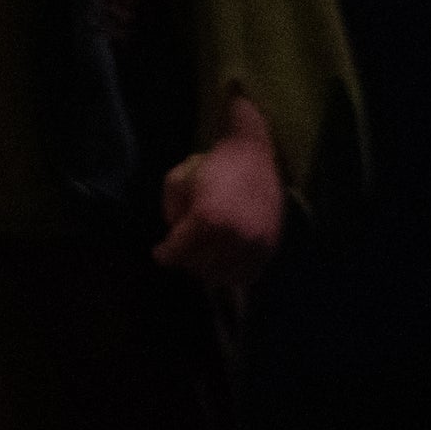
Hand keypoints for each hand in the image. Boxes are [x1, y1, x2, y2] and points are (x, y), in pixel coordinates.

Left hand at [156, 92, 282, 293]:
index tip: (160, 253)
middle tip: (183, 248)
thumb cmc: (210, 165)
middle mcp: (233, 237)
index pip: (177, 254)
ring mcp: (255, 244)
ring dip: (208, 267)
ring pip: (222, 275)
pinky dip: (232, 272)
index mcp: (207, 220)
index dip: (164, 254)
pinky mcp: (270, 246)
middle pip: (198, 267)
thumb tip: (175, 237)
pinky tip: (223, 259)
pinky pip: (247, 275)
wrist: (251, 154)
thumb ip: (170, 214)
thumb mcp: (175, 182)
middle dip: (186, 258)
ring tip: (202, 253)